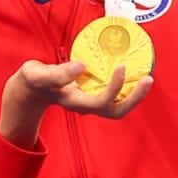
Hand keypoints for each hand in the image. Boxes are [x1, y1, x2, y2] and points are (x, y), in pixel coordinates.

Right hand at [0, 59, 153, 147]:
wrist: (29, 90)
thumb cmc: (33, 81)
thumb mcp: (37, 74)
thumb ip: (57, 73)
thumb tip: (82, 66)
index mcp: (74, 102)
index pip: (100, 102)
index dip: (114, 87)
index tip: (120, 66)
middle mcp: (85, 106)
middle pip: (116, 111)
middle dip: (134, 98)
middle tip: (148, 79)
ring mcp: (90, 102)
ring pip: (118, 107)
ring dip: (134, 95)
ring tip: (146, 78)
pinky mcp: (92, 95)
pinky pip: (115, 96)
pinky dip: (127, 87)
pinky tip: (134, 73)